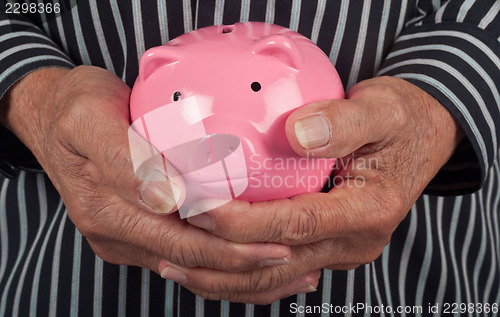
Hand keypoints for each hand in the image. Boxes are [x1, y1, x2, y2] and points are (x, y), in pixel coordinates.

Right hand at [0, 66, 306, 291]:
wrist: (49, 116)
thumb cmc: (75, 108)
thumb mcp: (91, 116)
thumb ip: (127, 159)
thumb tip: (169, 199)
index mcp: (105, 202)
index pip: (177, 232)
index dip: (226, 240)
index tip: (271, 238)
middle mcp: (113, 228)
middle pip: (188, 256)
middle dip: (241, 261)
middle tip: (289, 254)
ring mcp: (120, 237)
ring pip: (186, 265)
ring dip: (235, 272)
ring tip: (285, 269)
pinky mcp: (130, 236)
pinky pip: (177, 257)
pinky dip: (215, 265)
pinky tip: (249, 262)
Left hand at [172, 76, 463, 303]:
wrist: (422, 135)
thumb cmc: (402, 120)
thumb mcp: (381, 109)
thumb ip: (343, 122)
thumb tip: (297, 135)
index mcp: (368, 211)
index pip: (294, 225)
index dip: (243, 221)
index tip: (200, 206)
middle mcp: (354, 242)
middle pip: (276, 263)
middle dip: (220, 256)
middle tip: (172, 241)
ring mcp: (340, 250)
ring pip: (274, 279)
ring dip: (224, 277)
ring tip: (177, 267)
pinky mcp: (327, 246)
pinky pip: (280, 270)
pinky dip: (243, 273)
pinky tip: (211, 266)